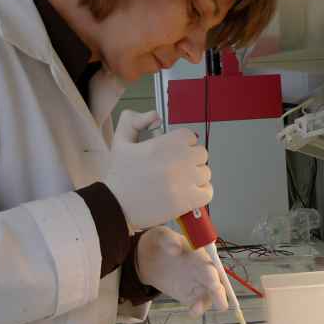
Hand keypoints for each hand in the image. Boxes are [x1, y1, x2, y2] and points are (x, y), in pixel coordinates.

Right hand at [102, 111, 212, 230]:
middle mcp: (180, 160)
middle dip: (190, 159)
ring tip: (179, 182)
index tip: (173, 153)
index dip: (182, 144)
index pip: (191, 137)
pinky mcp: (188, 200)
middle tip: (175, 168)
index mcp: (167, 143)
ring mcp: (186, 181)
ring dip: (195, 176)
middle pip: (201, 154)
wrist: (116, 205)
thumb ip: (135, 120)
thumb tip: (156, 117)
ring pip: (205, 173)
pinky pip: (208, 192)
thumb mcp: (121, 140)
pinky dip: (201, 192)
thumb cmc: (120, 175)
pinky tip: (187, 193)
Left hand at [136, 227, 228, 316]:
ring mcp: (198, 283)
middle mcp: (202, 269)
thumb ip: (168, 239)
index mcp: (199, 254)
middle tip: (220, 303)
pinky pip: (197, 303)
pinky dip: (197, 309)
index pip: (209, 263)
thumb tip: (174, 248)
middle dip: (218, 292)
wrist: (148, 258)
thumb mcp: (161, 236)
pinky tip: (192, 313)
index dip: (212, 272)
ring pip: (209, 295)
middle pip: (215, 281)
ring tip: (196, 309)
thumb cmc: (160, 243)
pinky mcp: (189, 294)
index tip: (212, 279)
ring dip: (207, 303)